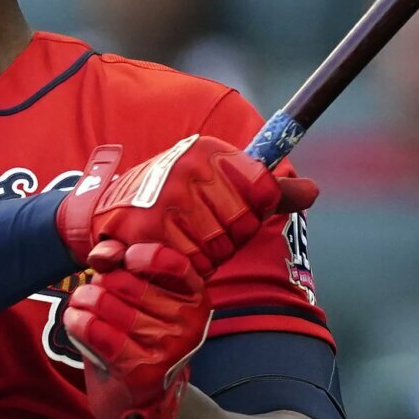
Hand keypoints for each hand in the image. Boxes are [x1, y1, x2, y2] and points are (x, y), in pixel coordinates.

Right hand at [54, 135, 317, 275]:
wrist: (105, 214)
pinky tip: (167, 254)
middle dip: (224, 238)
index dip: (250, 213)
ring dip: (202, 256)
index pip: (263, 192)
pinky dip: (182, 268)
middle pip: (242, 225)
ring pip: (216, 248)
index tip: (227, 211)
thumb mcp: (220, 190)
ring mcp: (166, 196)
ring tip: (180, 239)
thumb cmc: (175, 204)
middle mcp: (188, 165)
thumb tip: (313, 190)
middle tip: (198, 229)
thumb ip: (269, 192)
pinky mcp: (146, 228)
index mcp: (210, 151)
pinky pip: (189, 263)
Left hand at [63, 242, 210, 418]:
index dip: (140, 255)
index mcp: (195, 298)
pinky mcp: (143, 370)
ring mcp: (169, 348)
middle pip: (127, 282)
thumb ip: (123, 266)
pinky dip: (78, 321)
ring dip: (83, 301)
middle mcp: (189, 323)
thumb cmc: (137, 338)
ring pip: (108, 305)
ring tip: (79, 304)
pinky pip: (98, 332)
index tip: (123, 261)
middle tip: (91, 292)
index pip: (172, 262)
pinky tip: (75, 319)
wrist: (138, 400)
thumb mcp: (139, 298)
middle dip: (100, 282)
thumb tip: (102, 254)